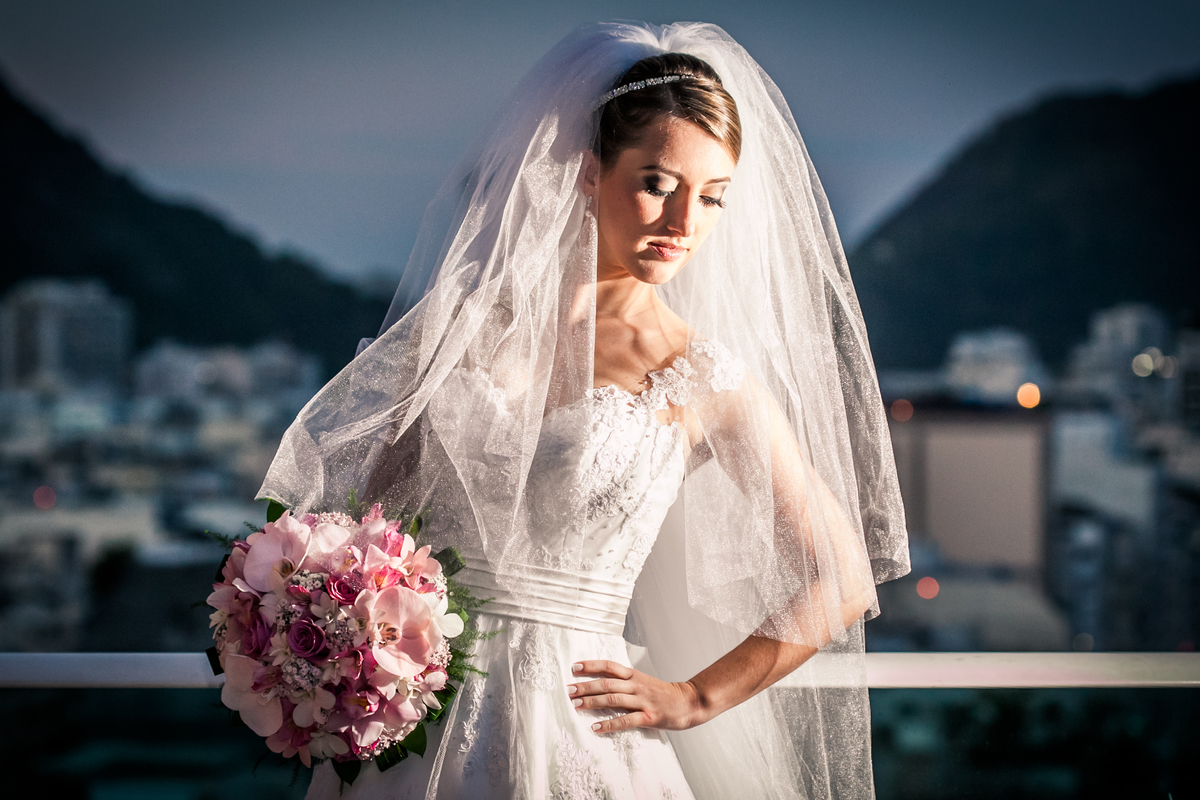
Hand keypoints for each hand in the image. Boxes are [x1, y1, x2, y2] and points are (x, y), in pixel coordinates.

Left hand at [567, 660, 706, 732]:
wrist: (689, 702)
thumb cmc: (664, 694)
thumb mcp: (644, 682)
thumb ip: (626, 683)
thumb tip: (602, 685)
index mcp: (635, 676)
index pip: (609, 666)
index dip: (591, 665)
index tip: (574, 667)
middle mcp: (636, 685)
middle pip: (606, 683)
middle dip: (585, 686)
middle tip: (569, 690)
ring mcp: (642, 701)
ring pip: (612, 700)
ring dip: (592, 702)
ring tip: (576, 705)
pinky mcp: (648, 717)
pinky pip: (625, 721)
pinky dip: (608, 724)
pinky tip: (595, 728)